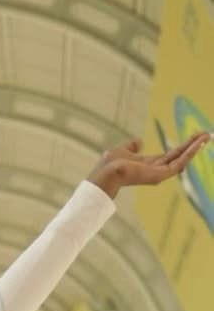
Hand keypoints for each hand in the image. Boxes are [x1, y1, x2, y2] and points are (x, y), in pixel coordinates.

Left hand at [87, 132, 209, 198]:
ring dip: (194, 148)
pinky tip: (198, 144)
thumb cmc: (110, 164)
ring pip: (182, 159)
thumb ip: (132, 146)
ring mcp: (159, 174)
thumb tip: (139, 142)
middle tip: (207, 134)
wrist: (107, 173)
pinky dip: (189, 153)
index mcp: (148, 165)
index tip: (195, 136)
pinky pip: (179, 163)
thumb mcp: (123, 150)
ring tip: (207, 136)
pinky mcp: (160, 175)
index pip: (170, 155)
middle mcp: (156, 170)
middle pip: (179, 156)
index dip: (183, 146)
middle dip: (193, 145)